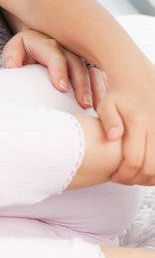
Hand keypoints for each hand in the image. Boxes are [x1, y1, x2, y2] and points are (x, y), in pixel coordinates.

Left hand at [1, 30, 106, 109]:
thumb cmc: (23, 53)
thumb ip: (12, 56)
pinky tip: (107, 104)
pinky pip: (100, 76)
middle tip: (83, 103)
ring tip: (96, 107)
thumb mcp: (13, 51)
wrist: (36, 43)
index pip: (54, 55)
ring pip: (92, 70)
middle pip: (76, 64)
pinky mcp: (88, 65)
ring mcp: (79, 56)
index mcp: (45, 42)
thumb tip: (12, 66)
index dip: (58, 70)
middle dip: (81, 84)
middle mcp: (65, 47)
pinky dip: (103, 89)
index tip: (60, 88)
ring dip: (96, 89)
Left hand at [98, 68, 154, 184]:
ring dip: (150, 177)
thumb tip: (113, 137)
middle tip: (125, 179)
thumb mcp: (106, 104)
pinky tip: (148, 167)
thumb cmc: (118, 95)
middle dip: (136, 179)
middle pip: (151, 168)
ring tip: (136, 175)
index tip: (114, 177)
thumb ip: (108, 121)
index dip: (124, 175)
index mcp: (138, 123)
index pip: (133, 161)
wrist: (138, 77)